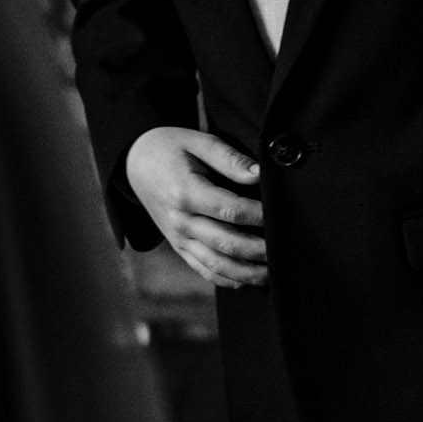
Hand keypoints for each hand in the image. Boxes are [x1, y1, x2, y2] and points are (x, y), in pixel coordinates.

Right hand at [125, 125, 267, 287]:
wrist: (135, 165)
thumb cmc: (170, 149)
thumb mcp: (198, 141)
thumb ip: (230, 158)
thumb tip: (260, 174)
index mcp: (184, 192)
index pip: (230, 210)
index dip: (259, 216)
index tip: (281, 215)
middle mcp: (180, 221)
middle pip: (226, 243)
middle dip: (260, 250)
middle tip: (287, 249)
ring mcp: (179, 239)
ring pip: (217, 265)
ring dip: (249, 273)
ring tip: (276, 272)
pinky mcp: (180, 248)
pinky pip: (205, 271)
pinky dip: (230, 280)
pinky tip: (252, 280)